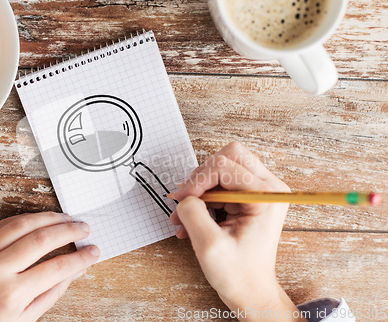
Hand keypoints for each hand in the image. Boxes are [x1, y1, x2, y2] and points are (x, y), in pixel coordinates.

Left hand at [0, 212, 99, 321]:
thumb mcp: (22, 320)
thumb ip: (51, 293)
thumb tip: (75, 271)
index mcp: (11, 295)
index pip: (58, 268)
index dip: (81, 257)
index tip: (93, 252)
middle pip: (43, 239)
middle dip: (70, 231)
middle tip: (84, 229)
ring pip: (22, 224)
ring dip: (49, 217)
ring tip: (66, 219)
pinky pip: (0, 224)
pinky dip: (23, 219)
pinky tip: (37, 220)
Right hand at [170, 142, 305, 320]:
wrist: (251, 291)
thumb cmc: (239, 275)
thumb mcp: (209, 245)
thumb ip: (192, 213)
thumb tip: (184, 196)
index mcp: (266, 196)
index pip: (225, 166)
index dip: (197, 180)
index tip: (181, 200)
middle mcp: (268, 188)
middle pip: (228, 157)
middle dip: (201, 177)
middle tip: (186, 200)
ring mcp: (260, 191)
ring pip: (222, 169)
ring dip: (199, 190)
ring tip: (184, 217)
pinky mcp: (250, 198)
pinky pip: (221, 184)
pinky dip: (202, 199)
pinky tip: (191, 220)